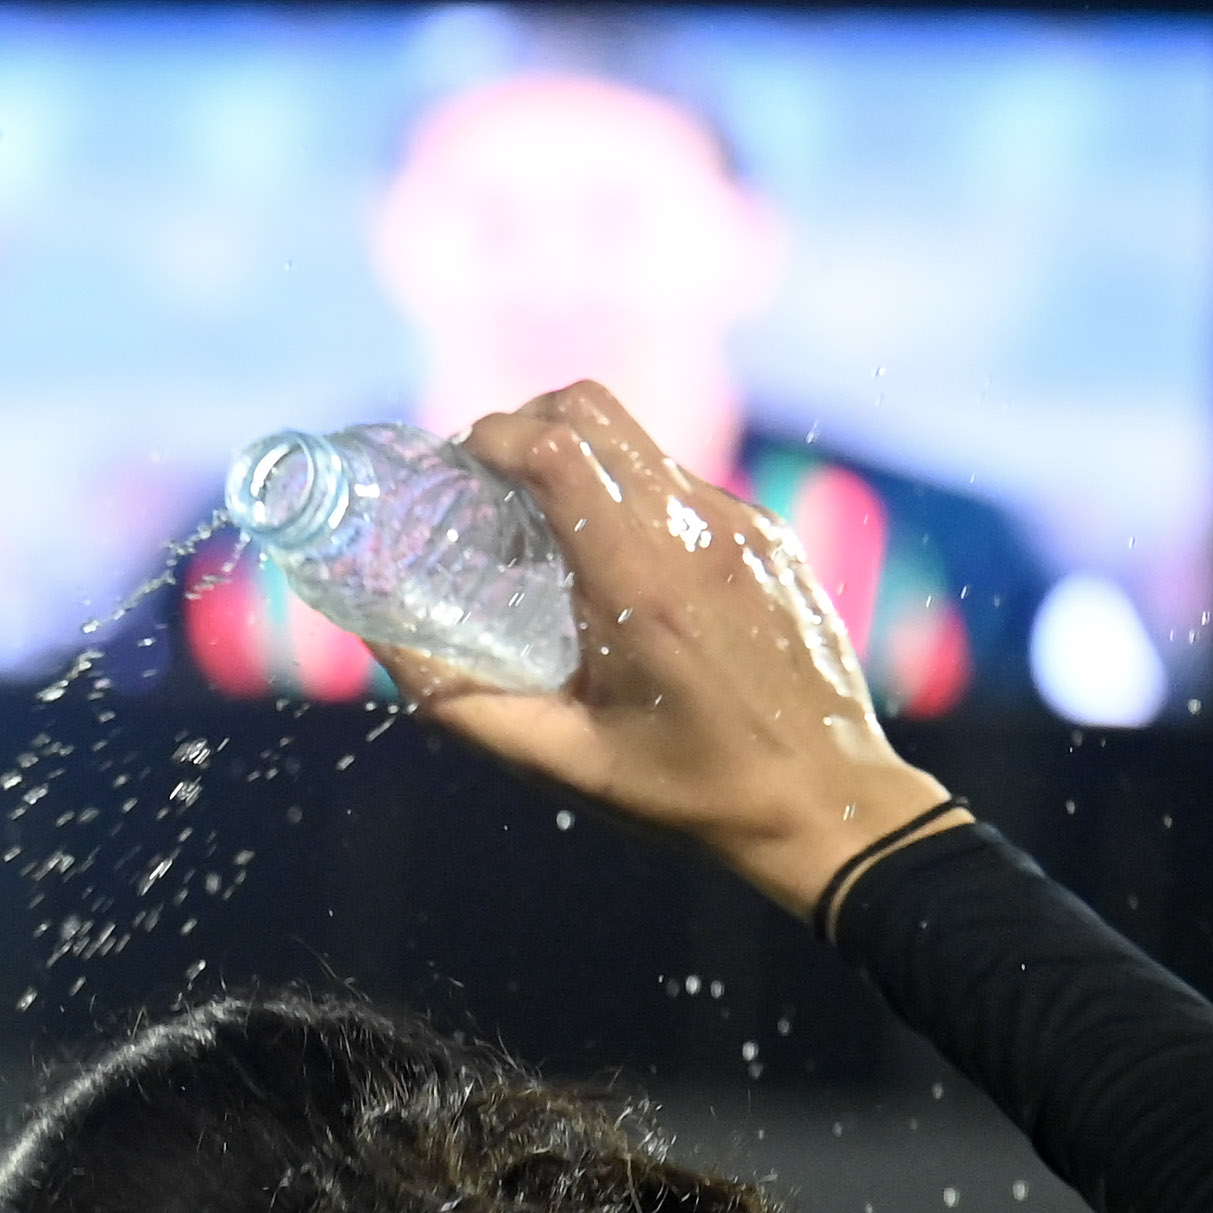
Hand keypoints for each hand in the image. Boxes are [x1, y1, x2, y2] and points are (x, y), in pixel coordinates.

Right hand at [385, 378, 959, 919]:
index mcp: (643, 586)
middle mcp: (700, 534)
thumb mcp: (565, 763)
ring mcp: (745, 526)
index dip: (494, 435)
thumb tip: (384, 645)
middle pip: (595, 411)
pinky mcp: (771, 536)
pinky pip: (682, 486)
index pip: (558, 450)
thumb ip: (464, 706)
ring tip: (547, 536)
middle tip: (487, 481)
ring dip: (579, 464)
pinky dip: (630, 501)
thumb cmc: (693, 792)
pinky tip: (618, 572)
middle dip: (525, 424)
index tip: (458, 463)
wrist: (828, 801)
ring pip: (639, 444)